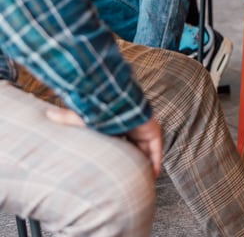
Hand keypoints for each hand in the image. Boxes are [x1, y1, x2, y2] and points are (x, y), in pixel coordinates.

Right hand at [47, 108, 162, 176]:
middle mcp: (131, 126)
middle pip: (134, 147)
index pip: (120, 140)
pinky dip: (154, 162)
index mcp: (117, 123)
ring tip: (140, 181)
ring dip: (144, 164)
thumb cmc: (98, 109)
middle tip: (129, 178)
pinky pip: (155, 148)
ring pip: (145, 150)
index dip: (119, 154)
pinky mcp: (152, 130)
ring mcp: (143, 128)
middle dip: (133, 162)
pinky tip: (151, 175)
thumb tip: (47, 113)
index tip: (115, 168)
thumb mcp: (81, 118)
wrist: (115, 102)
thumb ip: (67, 118)